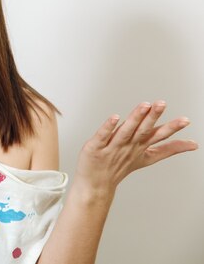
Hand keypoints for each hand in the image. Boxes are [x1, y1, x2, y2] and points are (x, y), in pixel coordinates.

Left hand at [74, 100, 197, 196]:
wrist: (96, 185)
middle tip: (162, 103)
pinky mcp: (96, 147)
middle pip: (143, 130)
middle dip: (153, 116)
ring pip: (126, 130)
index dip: (172, 129)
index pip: (158, 136)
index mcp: (140, 147)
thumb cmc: (119, 167)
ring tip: (144, 105)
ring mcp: (112, 147)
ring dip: (135, 118)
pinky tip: (115, 117)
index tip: (186, 120)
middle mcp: (129, 146)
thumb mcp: (147, 158)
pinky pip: (103, 135)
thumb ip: (168, 149)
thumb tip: (192, 145)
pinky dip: (109, 127)